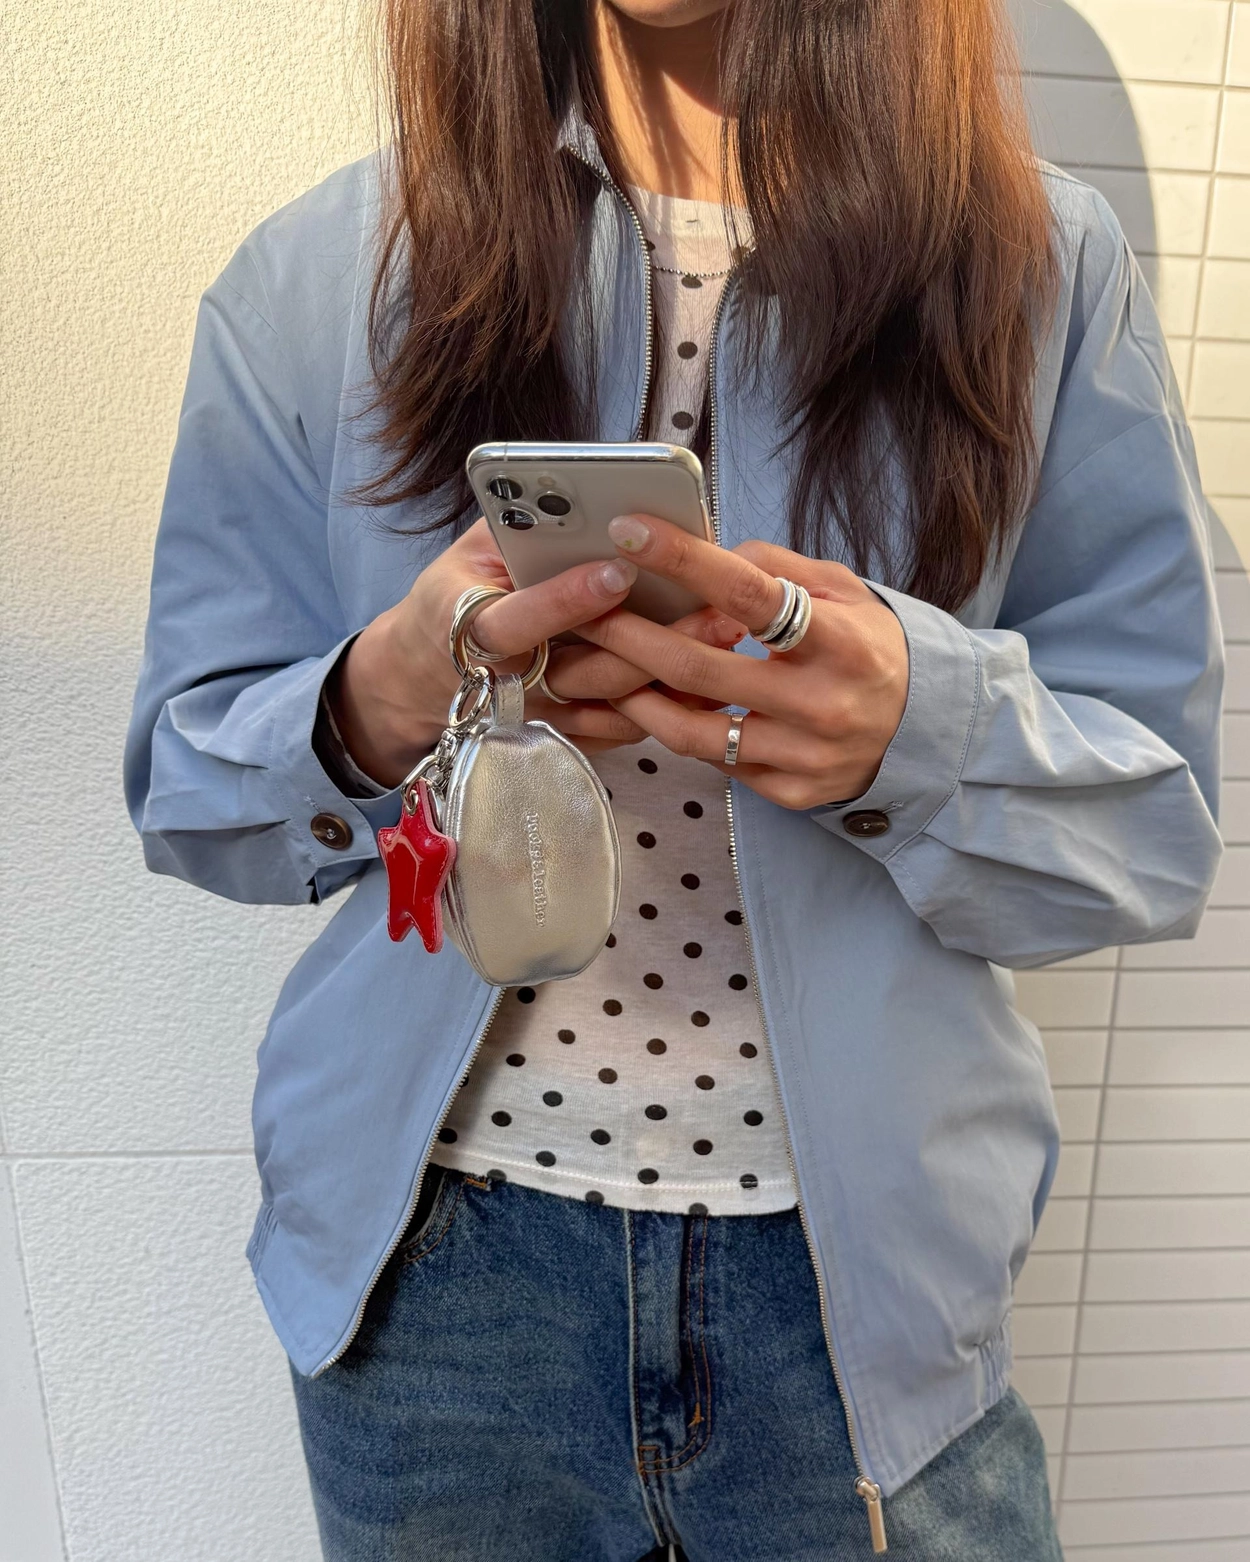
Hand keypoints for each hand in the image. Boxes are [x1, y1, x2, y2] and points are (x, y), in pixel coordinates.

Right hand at [330, 518, 742, 785]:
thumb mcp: (469, 549)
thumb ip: (517, 526)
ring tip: (727, 633)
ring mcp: (541, 715)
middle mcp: (506, 683)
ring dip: (677, 676)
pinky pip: (625, 729)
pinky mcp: (567, 735)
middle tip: (716, 608)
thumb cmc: (462, 592)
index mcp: (468, 629)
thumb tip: (582, 499)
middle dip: (655, 641)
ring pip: (615, 706)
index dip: (569, 599)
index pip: (520, 621)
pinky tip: (714, 677)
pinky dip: (670, 707)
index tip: (620, 569)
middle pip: (587, 672)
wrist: (431, 672)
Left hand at [572, 513, 909, 808]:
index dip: (683, 561)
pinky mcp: (791, 791)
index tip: (630, 532)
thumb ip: (777, 569)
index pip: (748, 593)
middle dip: (630, 636)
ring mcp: (805, 756)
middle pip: (701, 668)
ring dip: (636, 696)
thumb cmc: (871, 649)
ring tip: (602, 669)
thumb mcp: (845, 592)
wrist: (925, 732)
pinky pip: (717, 762)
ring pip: (694, 730)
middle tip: (585, 611)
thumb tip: (708, 554)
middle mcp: (823, 703)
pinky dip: (680, 733)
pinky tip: (653, 708)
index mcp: (840, 641)